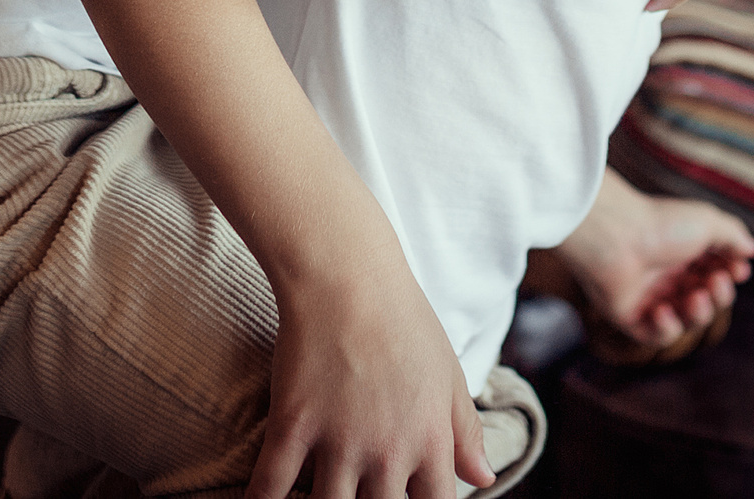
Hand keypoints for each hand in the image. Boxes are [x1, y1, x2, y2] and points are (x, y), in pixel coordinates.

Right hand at [251, 259, 490, 498]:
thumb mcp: (448, 374)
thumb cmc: (404, 320)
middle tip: (357, 493)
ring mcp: (338, 443)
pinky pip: (270, 488)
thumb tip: (483, 476)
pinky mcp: (292, 427)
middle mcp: (387, 453)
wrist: (347, 276)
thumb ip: (465, 431)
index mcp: (430, 441)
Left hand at [552, 170, 753, 349]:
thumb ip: (733, 236)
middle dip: (720, 295)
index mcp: (683, 251)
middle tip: (715, 282)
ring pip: (686, 320)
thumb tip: (752, 249)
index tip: (738, 269)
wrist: (615, 237)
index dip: (731, 276)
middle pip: (706, 299)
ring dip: (699, 314)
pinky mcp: (630, 317)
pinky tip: (663, 310)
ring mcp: (648, 297)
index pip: (716, 272)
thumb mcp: (707, 222)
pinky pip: (656, 336)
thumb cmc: (661, 225)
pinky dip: (666, 329)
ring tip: (695, 297)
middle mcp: (666, 275)